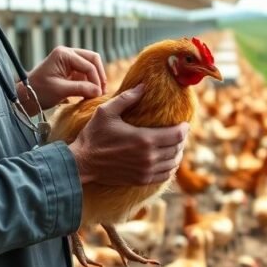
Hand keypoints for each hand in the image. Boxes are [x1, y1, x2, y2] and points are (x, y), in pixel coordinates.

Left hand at [22, 46, 106, 111]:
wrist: (26, 97)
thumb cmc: (39, 91)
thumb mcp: (60, 90)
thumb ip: (80, 88)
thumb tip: (99, 91)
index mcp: (63, 54)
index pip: (88, 64)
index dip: (96, 79)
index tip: (99, 94)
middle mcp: (68, 53)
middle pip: (93, 59)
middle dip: (99, 75)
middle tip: (102, 91)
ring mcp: (69, 61)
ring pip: (91, 65)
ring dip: (96, 78)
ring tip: (97, 93)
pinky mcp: (70, 69)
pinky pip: (86, 72)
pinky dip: (90, 81)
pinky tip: (91, 92)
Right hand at [69, 84, 188, 186]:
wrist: (82, 163)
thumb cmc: (93, 135)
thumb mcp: (107, 112)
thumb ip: (127, 98)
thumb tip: (144, 86)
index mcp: (144, 139)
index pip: (176, 135)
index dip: (184, 128)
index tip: (184, 123)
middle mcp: (149, 157)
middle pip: (177, 148)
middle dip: (181, 139)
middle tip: (179, 132)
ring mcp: (146, 171)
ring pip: (173, 163)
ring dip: (177, 153)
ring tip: (175, 145)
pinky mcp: (141, 180)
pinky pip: (164, 175)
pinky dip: (170, 167)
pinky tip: (168, 160)